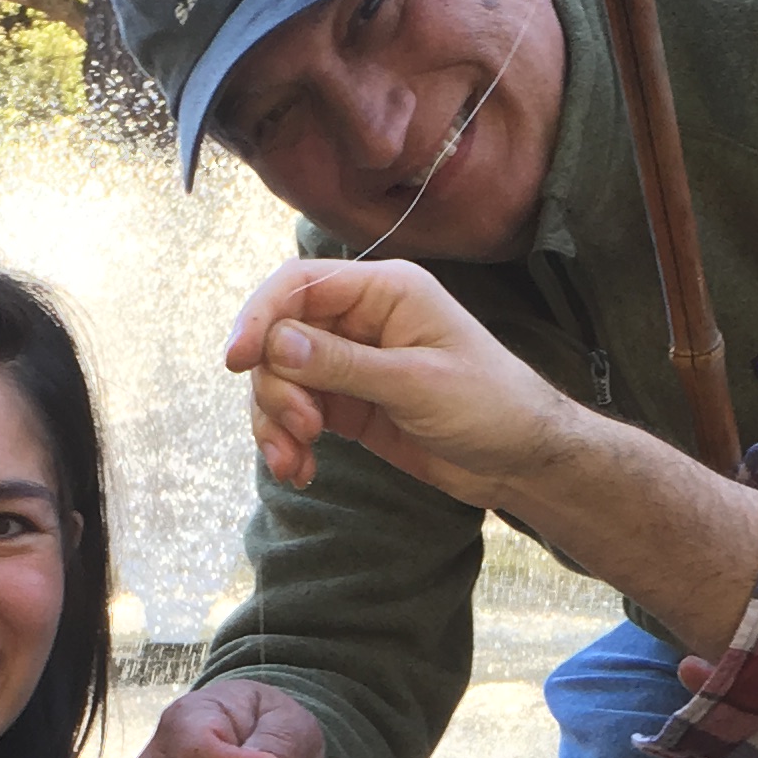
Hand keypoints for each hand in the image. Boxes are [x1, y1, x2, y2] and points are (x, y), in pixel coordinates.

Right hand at [227, 259, 575, 505]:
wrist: (521, 459)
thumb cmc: (489, 405)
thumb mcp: (416, 383)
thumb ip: (343, 364)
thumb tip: (275, 344)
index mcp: (384, 290)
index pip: (298, 286)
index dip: (259, 318)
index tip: (235, 362)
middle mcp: (362, 318)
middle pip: (280, 337)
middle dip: (275, 387)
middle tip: (300, 431)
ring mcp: (352, 362)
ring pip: (281, 379)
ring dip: (275, 421)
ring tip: (293, 463)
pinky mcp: (349, 403)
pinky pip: (298, 412)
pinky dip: (289, 441)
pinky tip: (300, 470)